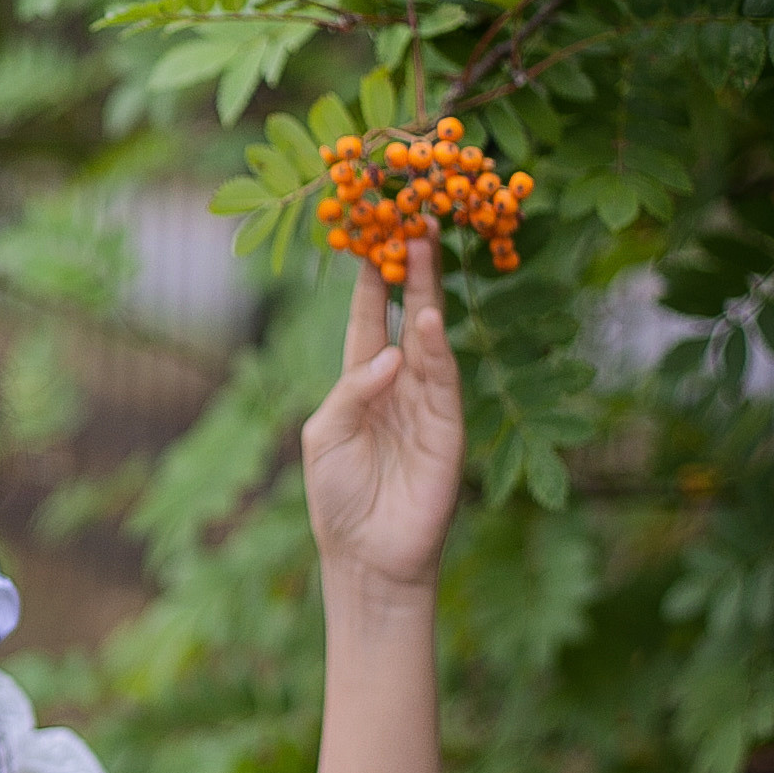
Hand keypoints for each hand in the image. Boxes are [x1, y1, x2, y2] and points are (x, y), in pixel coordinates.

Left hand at [301, 230, 463, 597]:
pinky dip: (440, 348)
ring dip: (430, 291)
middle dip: (411, 267)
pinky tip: (433, 318)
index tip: (372, 230)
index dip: (372, 277)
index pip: (369, 317)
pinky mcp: (449, 426)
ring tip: (425, 244)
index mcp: (359, 380)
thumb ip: (350, 391)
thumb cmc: (336, 496)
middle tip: (414, 218)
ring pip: (431, 336)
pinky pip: (446, 379)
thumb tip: (392, 356)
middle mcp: (398, 382)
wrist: (367, 555)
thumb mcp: (324, 435)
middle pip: (408, 313)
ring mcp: (427, 401)